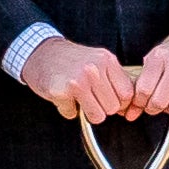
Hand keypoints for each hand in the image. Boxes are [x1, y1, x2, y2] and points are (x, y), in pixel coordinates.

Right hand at [20, 35, 134, 125]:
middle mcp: (94, 69)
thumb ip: (113, 79)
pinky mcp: (61, 92)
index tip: (108, 100)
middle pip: (113, 107)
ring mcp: (78, 81)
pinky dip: (67, 109)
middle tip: (89, 97)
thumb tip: (126, 108)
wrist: (41, 53)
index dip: (119, 102)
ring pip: (97, 116)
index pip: (127, 94)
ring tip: (78, 99)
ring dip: (87, 113)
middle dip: (101, 107)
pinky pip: (72, 114)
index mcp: (106, 60)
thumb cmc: (70, 60)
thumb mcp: (97, 60)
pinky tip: (63, 96)